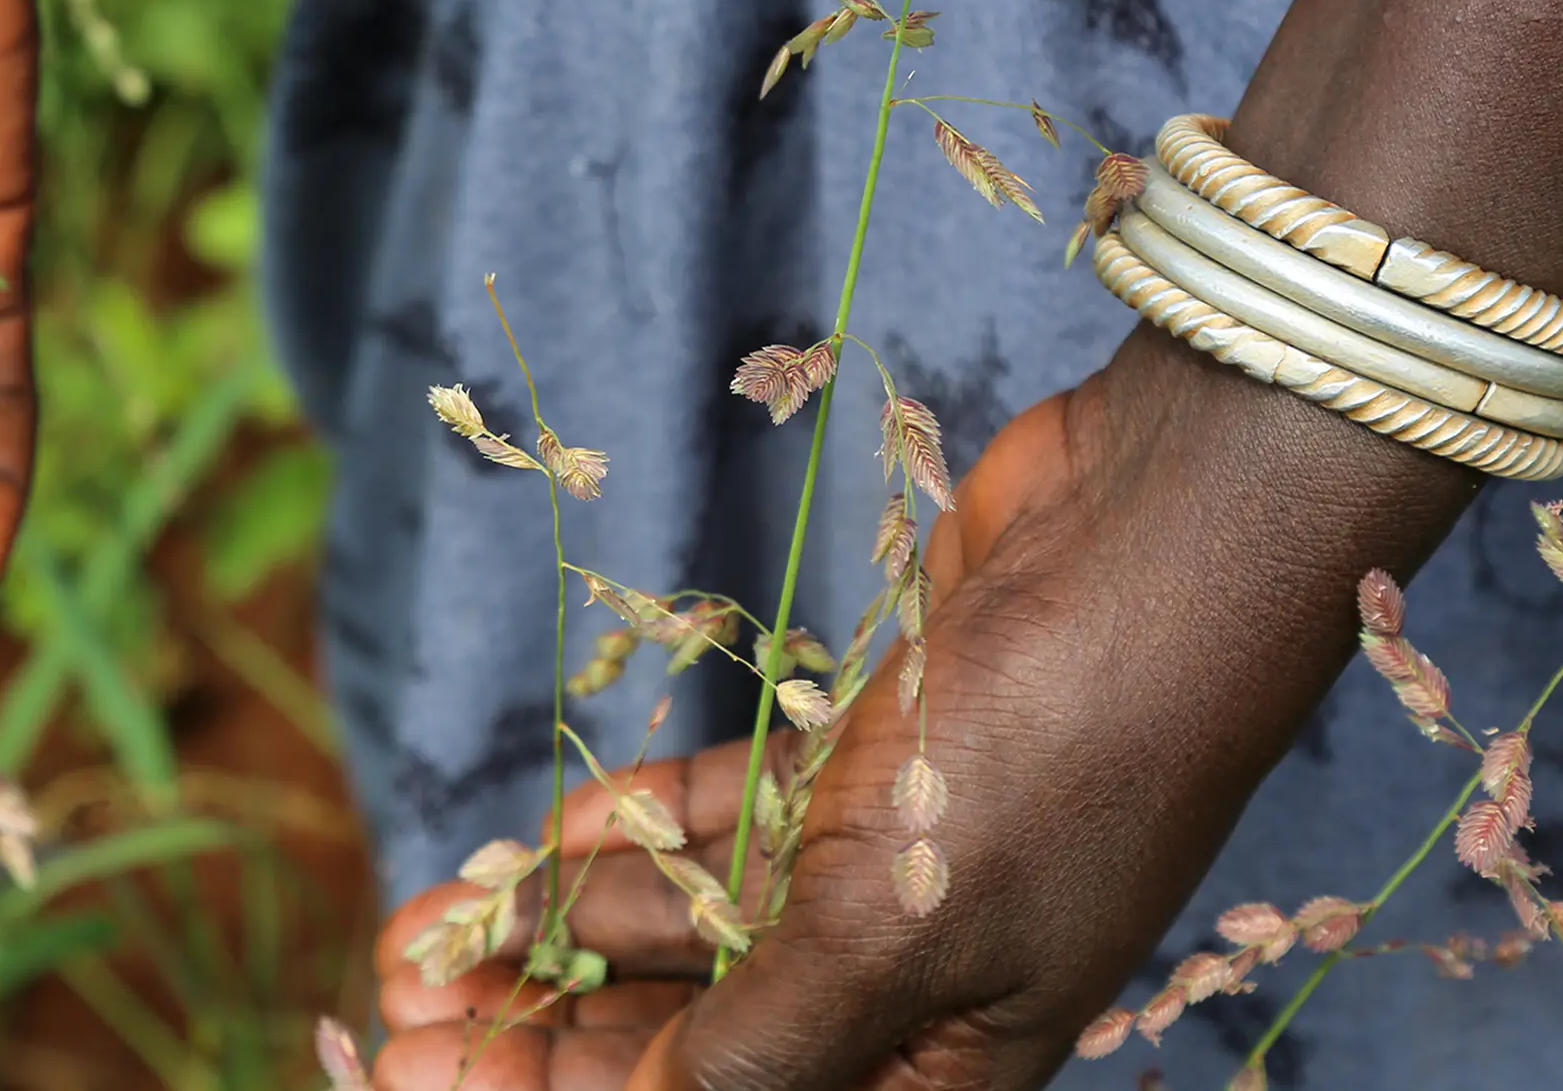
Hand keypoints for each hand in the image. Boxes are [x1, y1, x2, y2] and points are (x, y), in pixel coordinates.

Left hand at [375, 331, 1444, 1088]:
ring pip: (691, 925)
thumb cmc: (1060, 749)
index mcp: (943, 1067)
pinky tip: (544, 838)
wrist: (1162, 526)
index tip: (431, 1076)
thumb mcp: (899, 933)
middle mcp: (913, 981)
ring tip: (421, 931)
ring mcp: (889, 861)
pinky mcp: (868, 757)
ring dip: (559, 927)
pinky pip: (725, 818)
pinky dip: (638, 831)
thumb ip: (766, 1050)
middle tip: (400, 1004)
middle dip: (543, 1030)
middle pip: (693, 1036)